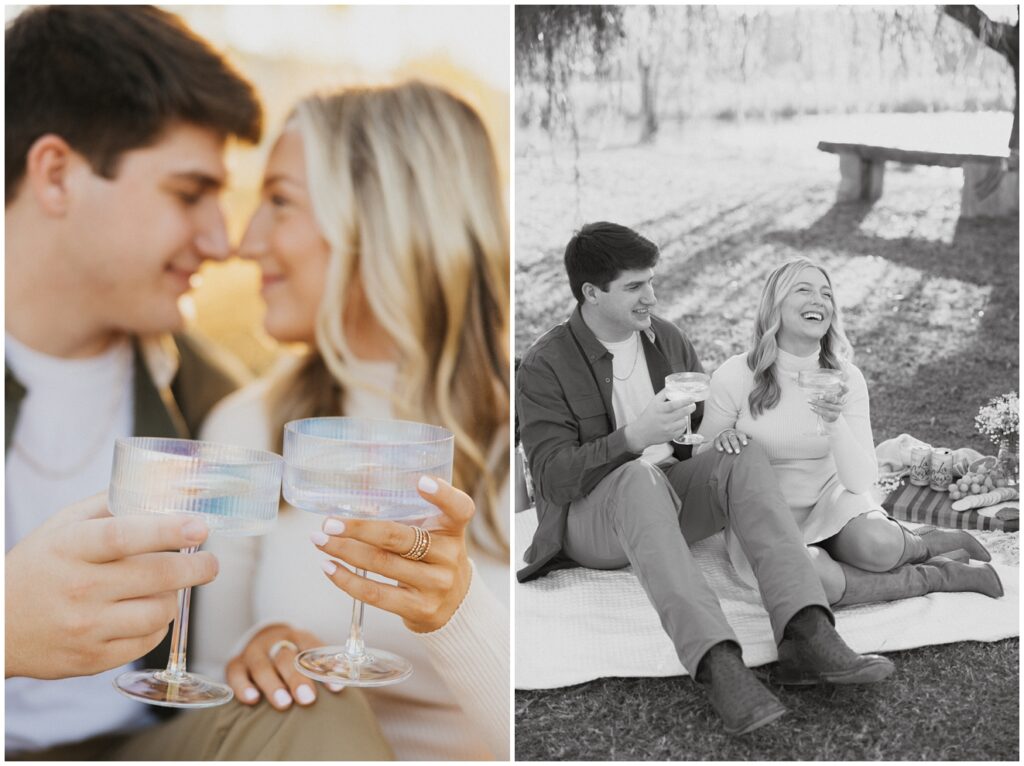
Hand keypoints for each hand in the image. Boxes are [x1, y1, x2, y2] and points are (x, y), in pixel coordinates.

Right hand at [5, 492, 217, 679]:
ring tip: (167, 588)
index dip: (167, 530)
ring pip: (159, 611)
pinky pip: (147, 642)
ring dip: (174, 597)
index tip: (200, 526)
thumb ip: (111, 504)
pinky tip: (147, 612)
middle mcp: (78, 588)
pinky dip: (158, 625)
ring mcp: (85, 627)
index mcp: (70, 548)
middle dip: (196, 568)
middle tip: (210, 563)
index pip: (124, 536)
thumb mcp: (63, 526)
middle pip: (155, 576)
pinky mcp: (91, 659)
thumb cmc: (40, 566)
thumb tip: (166, 484)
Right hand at [225, 623, 339, 709]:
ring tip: (283, 702)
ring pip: (261, 665)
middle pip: (286, 657)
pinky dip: (243, 686)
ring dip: (273, 684)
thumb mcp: (306, 654)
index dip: (324, 668)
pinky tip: (252, 699)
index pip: (313, 649)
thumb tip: (344, 686)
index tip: (336, 688)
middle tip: (308, 698)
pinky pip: (236, 673)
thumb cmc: (292, 655)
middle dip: (297, 678)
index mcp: (298, 636)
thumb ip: (321, 668)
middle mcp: (275, 641)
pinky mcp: (236, 663)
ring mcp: (254, 651)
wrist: (264, 641)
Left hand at [313, 476, 473, 633]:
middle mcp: (449, 556)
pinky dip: (348, 580)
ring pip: (382, 564)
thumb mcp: (433, 534)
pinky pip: (376, 594)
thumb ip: (408, 515)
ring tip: (320, 540)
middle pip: (400, 538)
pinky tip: (329, 567)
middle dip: (359, 529)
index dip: (442, 495)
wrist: (454, 606)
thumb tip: (354, 497)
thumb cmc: (432, 557)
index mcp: (453, 529)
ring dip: (345, 551)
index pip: (459, 508)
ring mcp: (436, 585)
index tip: (421, 481)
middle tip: (330, 522)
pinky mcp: (420, 609)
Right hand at [624, 389, 696, 451]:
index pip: (674, 404)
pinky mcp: (670, 436)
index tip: (691, 398)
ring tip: (683, 415)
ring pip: (684, 422)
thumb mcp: (653, 402)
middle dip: (690, 408)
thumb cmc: (648, 416)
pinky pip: (682, 429)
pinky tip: (678, 423)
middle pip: (682, 413)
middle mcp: (664, 419)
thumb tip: (674, 386)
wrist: (641, 433)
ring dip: (685, 417)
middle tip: (693, 405)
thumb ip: (664, 394)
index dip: (685, 401)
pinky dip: (682, 425)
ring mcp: (668, 429)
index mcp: (659, 409)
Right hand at [713, 428, 749, 453]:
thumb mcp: (739, 436)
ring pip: (725, 441)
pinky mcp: (716, 440)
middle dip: (735, 445)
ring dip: (728, 446)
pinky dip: (718, 446)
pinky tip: (721, 450)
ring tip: (730, 452)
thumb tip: (752, 437)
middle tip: (738, 452)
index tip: (745, 444)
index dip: (743, 439)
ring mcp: (722, 436)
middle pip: (732, 438)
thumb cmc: (734, 437)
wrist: (722, 435)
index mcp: (736, 433)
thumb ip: (746, 436)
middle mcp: (729, 433)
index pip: (740, 434)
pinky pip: (717, 443)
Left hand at [808, 381, 849, 424]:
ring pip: (828, 406)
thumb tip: (814, 390)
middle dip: (826, 397)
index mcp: (840, 396)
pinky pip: (825, 412)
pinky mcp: (833, 415)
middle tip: (819, 396)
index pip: (845, 390)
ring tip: (809, 400)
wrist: (831, 416)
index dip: (844, 386)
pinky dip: (817, 410)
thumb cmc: (828, 403)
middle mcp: (840, 402)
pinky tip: (811, 407)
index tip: (840, 382)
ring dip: (817, 403)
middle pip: (834, 399)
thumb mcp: (827, 397)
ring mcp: (838, 409)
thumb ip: (823, 393)